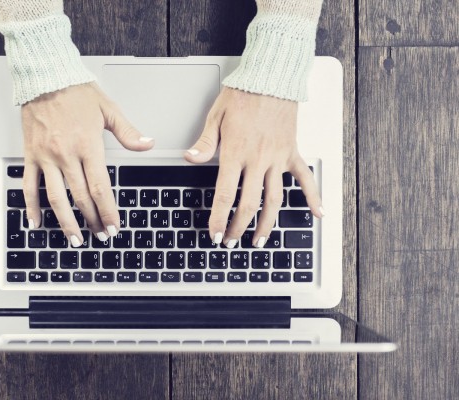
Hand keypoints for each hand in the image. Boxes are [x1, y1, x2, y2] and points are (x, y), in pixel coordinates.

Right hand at [21, 83, 153, 246]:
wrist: (45, 77)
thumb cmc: (76, 91)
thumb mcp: (109, 109)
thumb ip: (128, 132)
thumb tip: (148, 144)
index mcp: (88, 145)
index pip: (101, 188)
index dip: (108, 211)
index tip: (113, 226)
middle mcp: (66, 154)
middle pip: (81, 197)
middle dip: (92, 221)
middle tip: (100, 236)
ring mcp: (47, 157)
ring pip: (56, 197)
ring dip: (66, 221)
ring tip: (75, 238)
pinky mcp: (31, 155)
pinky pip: (29, 186)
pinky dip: (32, 206)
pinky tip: (36, 223)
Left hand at [184, 87, 323, 247]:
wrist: (272, 76)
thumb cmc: (243, 94)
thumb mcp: (216, 116)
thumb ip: (205, 143)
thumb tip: (189, 159)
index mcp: (236, 152)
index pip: (225, 195)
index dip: (218, 219)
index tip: (214, 235)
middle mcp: (258, 160)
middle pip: (248, 204)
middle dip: (238, 227)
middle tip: (231, 242)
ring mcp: (278, 158)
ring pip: (274, 199)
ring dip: (266, 224)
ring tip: (259, 241)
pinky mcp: (292, 152)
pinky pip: (304, 177)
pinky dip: (312, 196)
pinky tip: (317, 214)